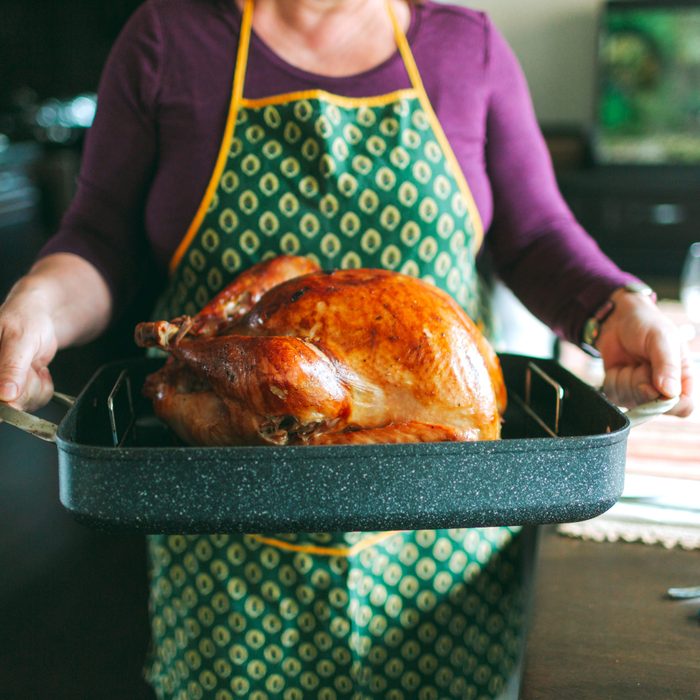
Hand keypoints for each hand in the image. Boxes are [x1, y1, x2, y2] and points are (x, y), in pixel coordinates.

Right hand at [0, 287, 57, 411]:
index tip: (20, 381)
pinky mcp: (15, 390)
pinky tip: (37, 370)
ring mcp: (2, 386)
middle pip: (8, 405)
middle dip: (27, 386)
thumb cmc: (25, 319)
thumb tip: (5, 395)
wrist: (40, 318)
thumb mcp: (19, 340)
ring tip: (32, 364)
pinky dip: (42, 387)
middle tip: (29, 364)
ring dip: (37, 385)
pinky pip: (33, 401)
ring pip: (22, 405)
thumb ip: (12, 368)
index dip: (7, 396)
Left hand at [596, 288, 693, 417]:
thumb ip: (667, 365)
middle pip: (652, 407)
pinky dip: (612, 379)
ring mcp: (640, 392)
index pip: (683, 407)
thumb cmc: (646, 325)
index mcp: (682, 378)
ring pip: (630, 401)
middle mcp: (663, 390)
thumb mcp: (662, 339)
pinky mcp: (621, 391)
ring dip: (625, 379)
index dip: (668, 404)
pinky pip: (614, 396)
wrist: (617, 319)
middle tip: (641, 362)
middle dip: (641, 383)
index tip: (652, 385)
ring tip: (632, 362)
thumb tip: (670, 393)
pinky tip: (619, 367)